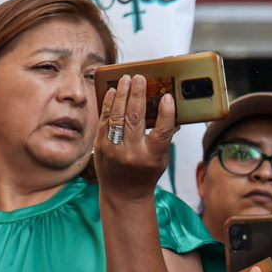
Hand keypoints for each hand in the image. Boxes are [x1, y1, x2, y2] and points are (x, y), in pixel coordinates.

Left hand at [94, 73, 176, 196]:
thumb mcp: (161, 158)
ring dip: (120, 96)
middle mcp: (131, 153)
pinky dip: (108, 105)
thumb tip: (173, 109)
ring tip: (125, 79)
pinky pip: (103, 121)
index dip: (166, 114)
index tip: (168, 97)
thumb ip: (165, 136)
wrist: (122, 193)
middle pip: (135, 120)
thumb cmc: (146, 173)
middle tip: (140, 78)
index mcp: (152, 156)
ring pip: (116, 118)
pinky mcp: (99, 146)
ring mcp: (112, 150)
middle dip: (137, 96)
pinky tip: (111, 92)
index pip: (162, 132)